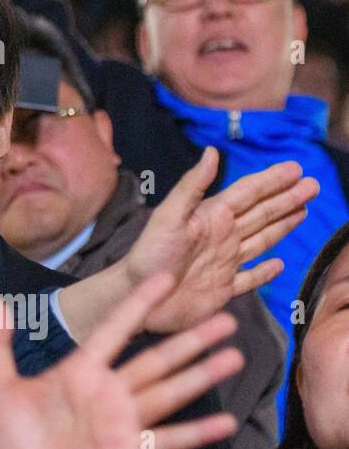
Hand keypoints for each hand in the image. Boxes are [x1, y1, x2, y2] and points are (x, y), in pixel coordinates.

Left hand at [0, 273, 240, 448]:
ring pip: (168, 392)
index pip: (115, 329)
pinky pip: (165, 441)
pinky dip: (195, 433)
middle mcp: (105, 393)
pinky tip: (224, 422)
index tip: (165, 278)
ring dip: (200, 375)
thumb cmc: (0, 438)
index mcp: (78, 371)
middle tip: (227, 319)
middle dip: (190, 341)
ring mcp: (119, 424)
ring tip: (233, 356)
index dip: (139, 303)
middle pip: (155, 360)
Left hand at [123, 148, 316, 330]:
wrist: (136, 296)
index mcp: (210, 217)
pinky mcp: (223, 289)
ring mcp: (224, 262)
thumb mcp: (169, 216)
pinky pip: (250, 278)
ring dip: (283, 225)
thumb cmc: (148, 254)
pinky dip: (265, 272)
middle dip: (286, 198)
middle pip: (261, 213)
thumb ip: (192, 186)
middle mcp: (221, 237)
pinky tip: (279, 264)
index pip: (248, 193)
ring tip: (304, 210)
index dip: (271, 181)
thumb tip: (213, 152)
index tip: (296, 169)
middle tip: (313, 184)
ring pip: (261, 239)